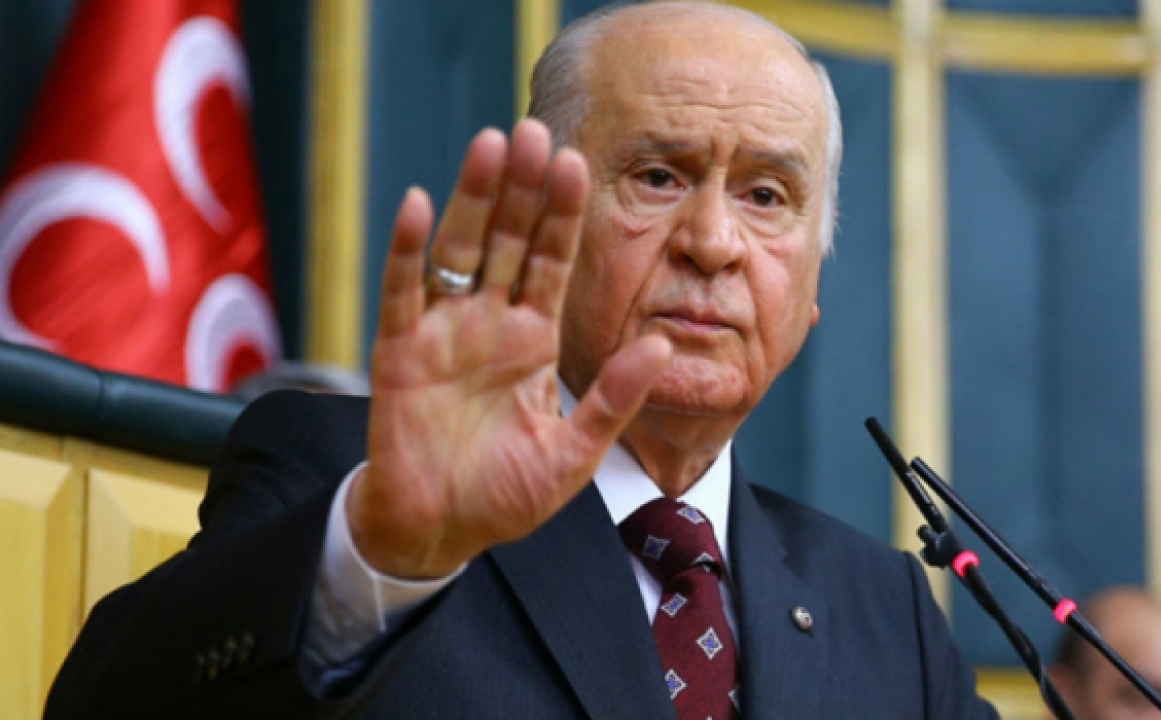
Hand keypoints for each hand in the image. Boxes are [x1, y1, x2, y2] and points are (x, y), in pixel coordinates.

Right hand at [347, 120, 672, 579]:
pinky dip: (407, 250)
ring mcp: (443, 332)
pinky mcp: (399, 351)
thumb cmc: (505, 496)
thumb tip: (663, 344)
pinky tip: (418, 204)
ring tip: (490, 144)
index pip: (551, 261)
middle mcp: (489, 323)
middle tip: (534, 129)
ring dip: (473, 198)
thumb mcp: (573, 452)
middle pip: (508, 240)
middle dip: (522, 187)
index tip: (578, 163)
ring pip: (460, 250)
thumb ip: (613, 398)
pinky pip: (403, 291)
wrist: (438, 531)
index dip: (562, 215)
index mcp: (533, 339)